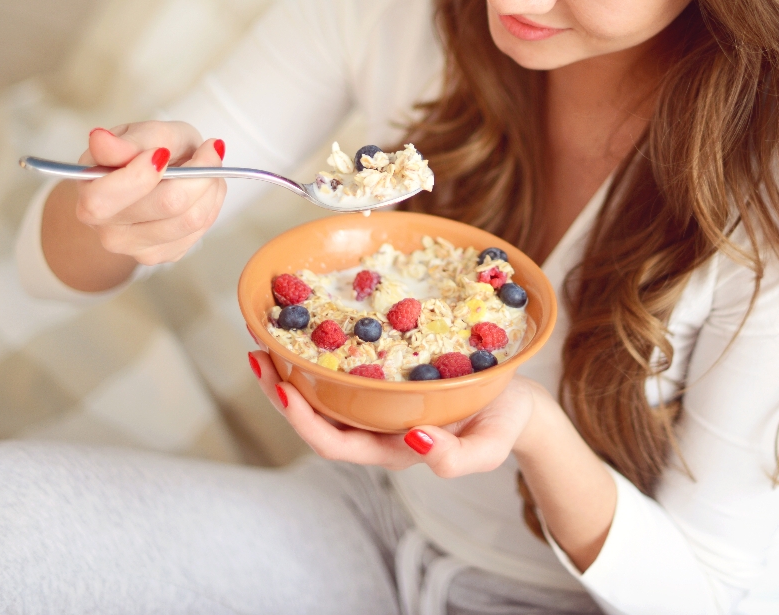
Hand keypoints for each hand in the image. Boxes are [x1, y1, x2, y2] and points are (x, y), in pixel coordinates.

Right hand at [71, 122, 227, 265]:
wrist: (158, 176)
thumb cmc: (148, 151)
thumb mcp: (142, 133)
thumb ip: (126, 142)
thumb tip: (100, 140)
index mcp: (90, 195)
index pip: (105, 200)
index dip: (140, 175)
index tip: (162, 152)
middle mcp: (107, 229)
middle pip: (166, 205)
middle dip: (197, 173)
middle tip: (205, 151)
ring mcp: (137, 247)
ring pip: (191, 219)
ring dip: (210, 187)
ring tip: (206, 168)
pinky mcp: (165, 254)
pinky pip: (201, 228)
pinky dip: (211, 202)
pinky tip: (202, 189)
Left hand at [248, 350, 538, 475]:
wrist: (520, 405)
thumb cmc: (503, 426)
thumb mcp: (489, 448)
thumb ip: (456, 459)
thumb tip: (415, 440)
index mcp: (392, 448)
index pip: (333, 442)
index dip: (301, 419)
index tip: (282, 388)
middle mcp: (378, 426)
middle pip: (316, 416)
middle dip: (282, 388)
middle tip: (257, 351)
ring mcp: (382, 402)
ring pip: (326, 390)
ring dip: (295, 367)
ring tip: (271, 335)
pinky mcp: (391, 376)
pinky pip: (348, 366)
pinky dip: (326, 348)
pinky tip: (316, 319)